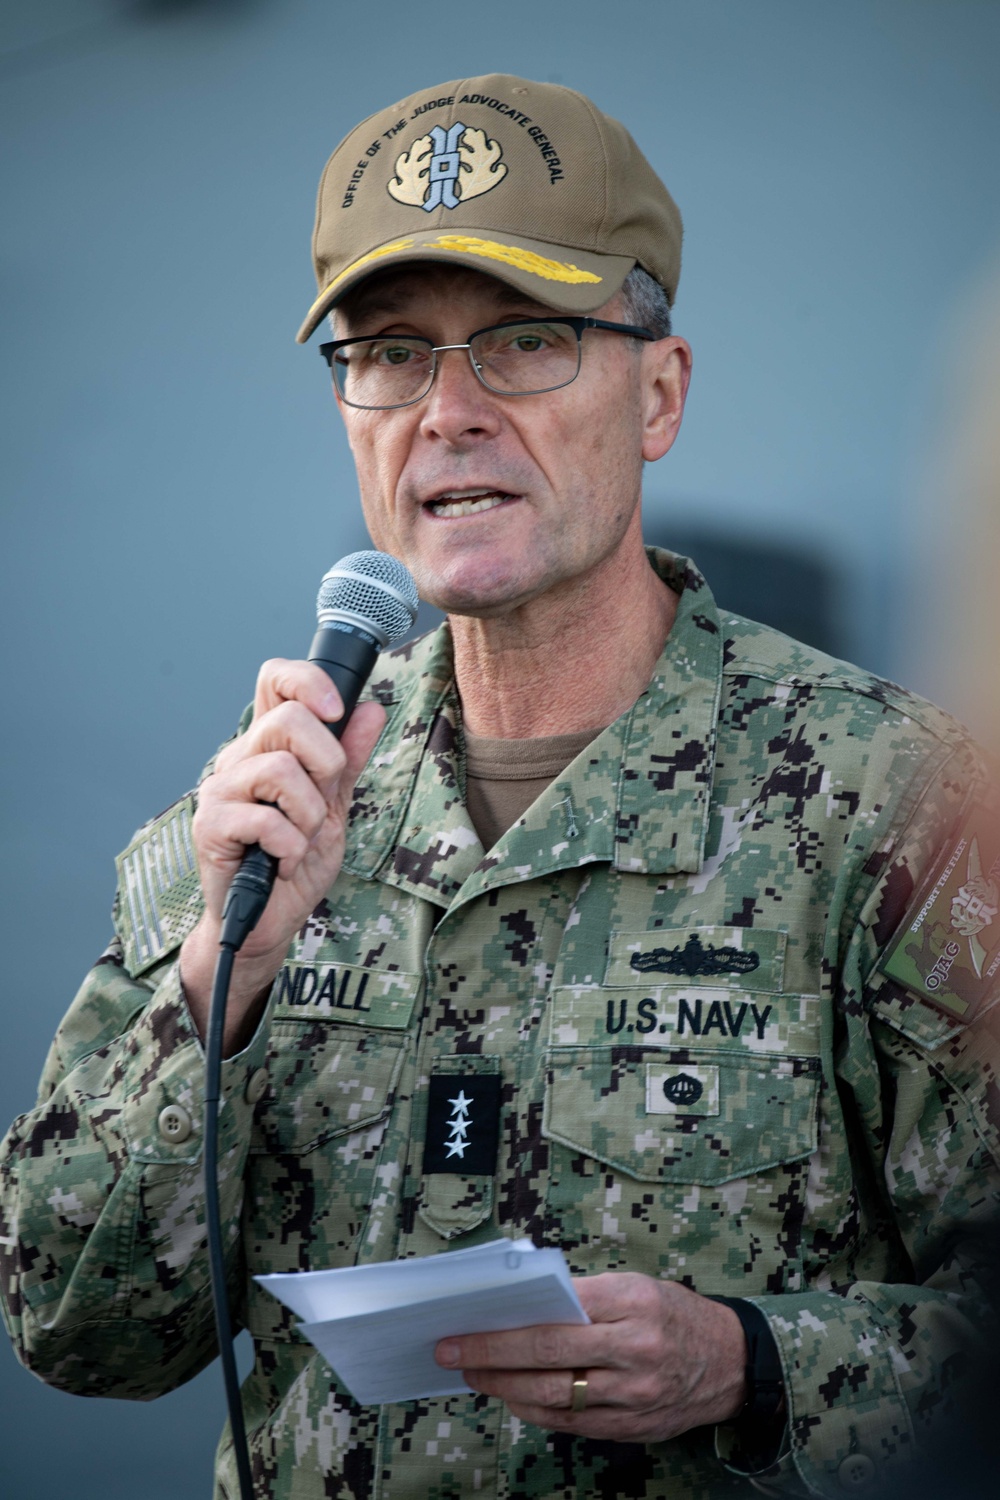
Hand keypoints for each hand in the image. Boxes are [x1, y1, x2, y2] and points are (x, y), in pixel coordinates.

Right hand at [180, 659, 384, 1049]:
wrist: (269, 920)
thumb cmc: (295, 861)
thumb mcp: (336, 806)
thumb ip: (349, 759)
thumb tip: (371, 709)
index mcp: (268, 745)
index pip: (275, 680)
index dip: (307, 680)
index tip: (337, 709)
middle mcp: (239, 758)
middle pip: (287, 720)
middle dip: (325, 764)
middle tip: (323, 802)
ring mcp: (220, 790)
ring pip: (280, 771)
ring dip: (309, 815)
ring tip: (301, 840)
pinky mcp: (210, 825)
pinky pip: (268, 820)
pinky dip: (291, 847)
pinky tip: (284, 861)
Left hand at [435, 1274, 745, 1442]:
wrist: (730, 1362)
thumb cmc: (673, 1313)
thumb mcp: (635, 1285)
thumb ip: (584, 1296)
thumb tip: (520, 1304)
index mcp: (633, 1302)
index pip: (556, 1312)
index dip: (505, 1322)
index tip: (465, 1322)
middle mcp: (635, 1350)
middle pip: (548, 1354)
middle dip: (491, 1354)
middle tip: (452, 1351)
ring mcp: (634, 1394)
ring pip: (554, 1395)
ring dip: (505, 1386)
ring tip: (475, 1375)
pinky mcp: (632, 1426)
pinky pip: (571, 1422)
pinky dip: (535, 1410)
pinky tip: (513, 1395)